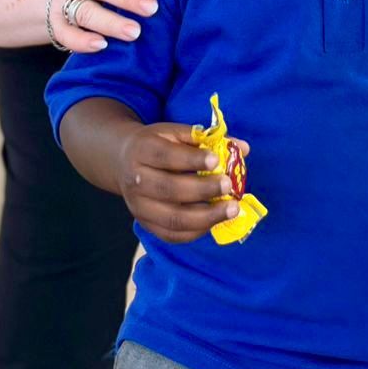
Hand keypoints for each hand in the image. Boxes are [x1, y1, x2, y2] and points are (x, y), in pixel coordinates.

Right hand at [117, 121, 246, 243]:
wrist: (124, 161)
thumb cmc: (158, 145)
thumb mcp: (175, 133)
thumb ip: (207, 139)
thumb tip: (243, 148)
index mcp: (142, 150)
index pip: (165, 156)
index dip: (192, 159)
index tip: (216, 160)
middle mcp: (136, 180)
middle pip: (169, 190)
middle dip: (203, 190)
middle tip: (228, 186)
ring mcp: (139, 207)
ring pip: (173, 219)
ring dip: (206, 217)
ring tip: (232, 209)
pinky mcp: (146, 224)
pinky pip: (173, 235)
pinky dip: (197, 231)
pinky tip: (215, 220)